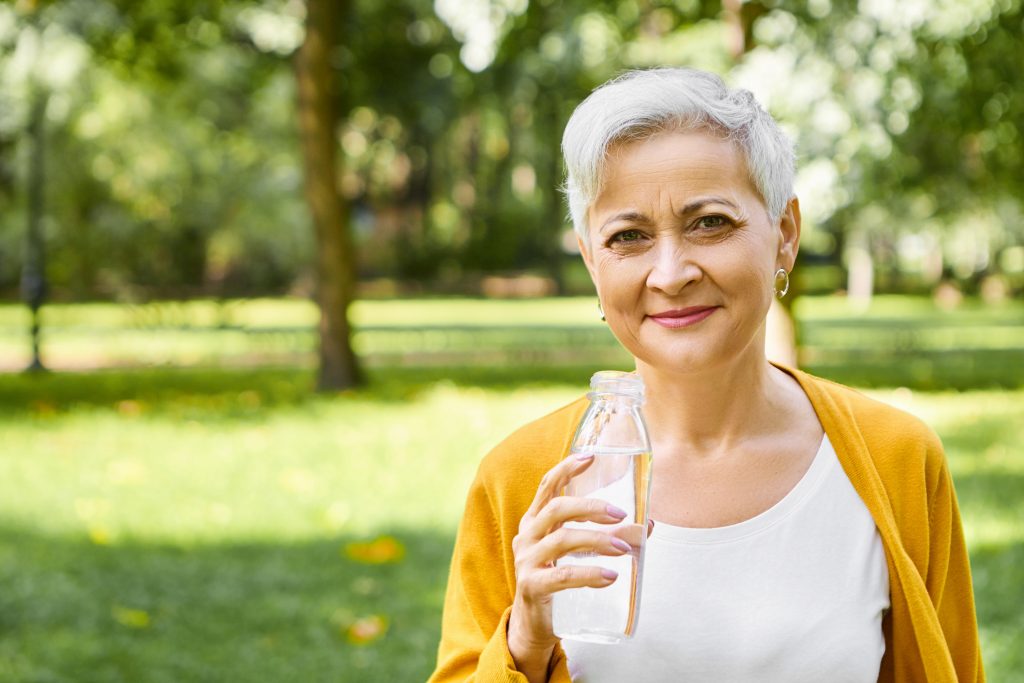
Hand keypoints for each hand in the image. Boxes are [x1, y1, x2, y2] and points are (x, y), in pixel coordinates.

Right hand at [507, 452, 651, 679]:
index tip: (591, 457)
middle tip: (621, 514)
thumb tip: (649, 524)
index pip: (547, 486)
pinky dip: (589, 574)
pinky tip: (610, 576)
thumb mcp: (578, 554)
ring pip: (562, 540)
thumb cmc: (559, 581)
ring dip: (597, 540)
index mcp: (535, 521)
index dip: (567, 469)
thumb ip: (608, 536)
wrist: (535, 625)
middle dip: (591, 507)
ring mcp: (526, 561)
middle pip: (556, 509)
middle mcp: (527, 536)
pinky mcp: (532, 586)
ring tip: (625, 548)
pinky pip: (561, 575)